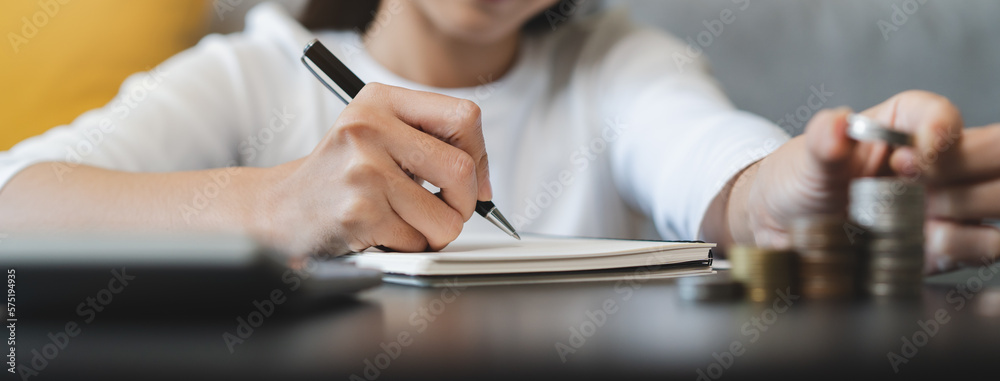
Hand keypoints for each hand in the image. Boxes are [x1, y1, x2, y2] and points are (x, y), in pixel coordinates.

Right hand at [253, 83, 491, 255]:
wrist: (278, 211)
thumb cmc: (338, 177)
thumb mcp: (375, 136)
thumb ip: (427, 142)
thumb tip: (484, 184)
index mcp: (379, 100)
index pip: (464, 116)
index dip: (480, 155)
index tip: (474, 180)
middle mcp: (369, 127)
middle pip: (461, 169)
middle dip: (465, 203)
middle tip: (448, 211)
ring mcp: (363, 169)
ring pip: (446, 215)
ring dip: (436, 232)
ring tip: (405, 222)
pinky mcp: (359, 211)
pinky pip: (418, 241)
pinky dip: (409, 246)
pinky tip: (382, 233)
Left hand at [738, 90, 997, 272]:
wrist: (787, 234)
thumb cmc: (799, 183)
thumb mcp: (805, 160)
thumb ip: (822, 141)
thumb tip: (836, 124)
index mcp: (902, 128)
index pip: (939, 114)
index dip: (939, 128)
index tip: (916, 152)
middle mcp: (936, 163)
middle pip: (992, 150)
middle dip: (963, 169)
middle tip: (913, 185)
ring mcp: (947, 204)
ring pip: (997, 196)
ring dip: (964, 206)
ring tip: (917, 215)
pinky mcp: (950, 246)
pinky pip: (987, 244)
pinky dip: (964, 245)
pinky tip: (927, 242)